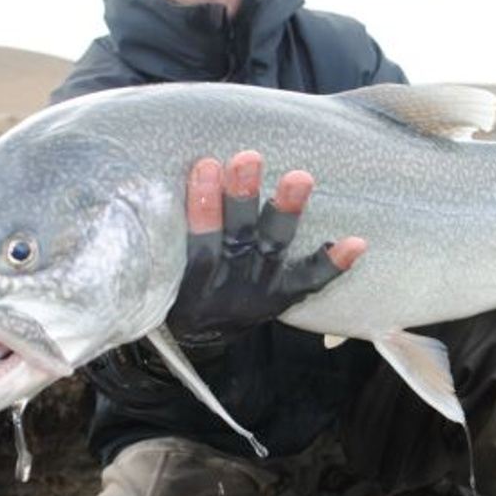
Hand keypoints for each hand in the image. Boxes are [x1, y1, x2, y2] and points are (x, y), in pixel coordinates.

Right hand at [167, 150, 364, 345]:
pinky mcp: (282, 298)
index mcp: (190, 291)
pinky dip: (332, 263)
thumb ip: (157, 235)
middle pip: (237, 243)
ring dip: (286, 212)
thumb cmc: (169, 287)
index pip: (198, 250)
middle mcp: (227, 294)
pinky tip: (357, 243)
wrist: (198, 336)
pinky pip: (310, 282)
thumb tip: (139, 177)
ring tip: (299, 177)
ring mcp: (258, 295)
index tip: (204, 165)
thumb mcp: (152, 274)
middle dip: (242, 199)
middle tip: (248, 159)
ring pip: (273, 250)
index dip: (202, 209)